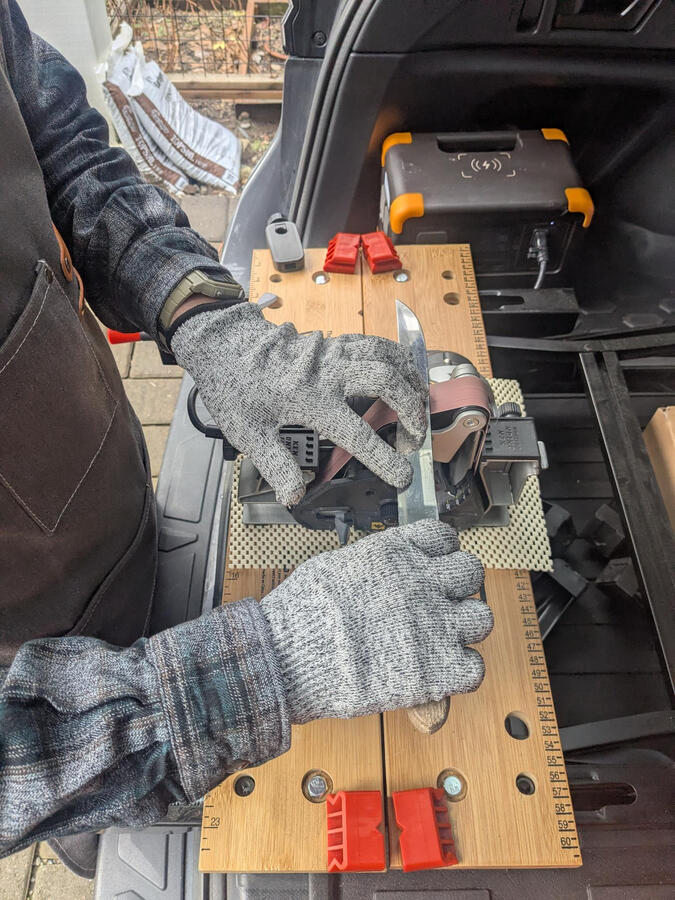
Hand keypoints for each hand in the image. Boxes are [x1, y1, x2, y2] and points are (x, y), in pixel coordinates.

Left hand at [170, 302, 426, 505]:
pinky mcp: (335, 342)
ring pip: (389, 357)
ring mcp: (335, 352)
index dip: (384, 459)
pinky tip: (402, 379)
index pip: (357, 433)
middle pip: (387, 381)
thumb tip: (295, 496)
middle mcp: (329, 371)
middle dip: (410, 412)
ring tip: (416, 411)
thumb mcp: (246, 432)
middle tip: (410, 442)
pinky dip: (398, 361)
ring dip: (410, 383)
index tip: (403, 478)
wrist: (223, 342)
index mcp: (309, 399)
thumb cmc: (234, 388)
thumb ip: (275, 464)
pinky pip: (377, 344)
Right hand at [259, 520, 491, 723]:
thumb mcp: (334, 568)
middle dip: (457, 588)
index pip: (444, 537)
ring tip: (440, 641)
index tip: (431, 569)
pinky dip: (459, 675)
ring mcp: (434, 624)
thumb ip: (369, 566)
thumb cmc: (300, 615)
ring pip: (481, 618)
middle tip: (438, 606)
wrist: (288, 658)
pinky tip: (438, 674)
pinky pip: (474, 668)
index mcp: (395, 554)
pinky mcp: (438, 669)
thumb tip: (379, 575)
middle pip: (470, 572)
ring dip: (463, 630)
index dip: (440, 554)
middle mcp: (421, 582)